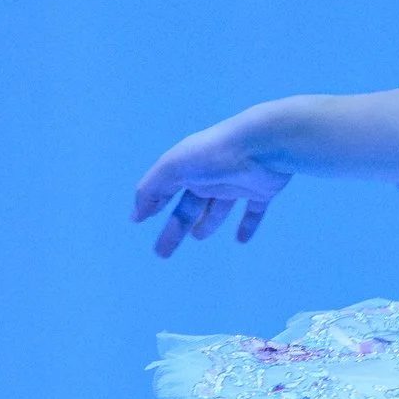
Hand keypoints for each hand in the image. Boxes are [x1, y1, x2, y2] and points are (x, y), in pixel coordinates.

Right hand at [133, 110, 298, 258]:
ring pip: (219, 208)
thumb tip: (136, 215)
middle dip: (175, 227)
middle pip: (189, 206)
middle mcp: (210, 174)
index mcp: (187, 165)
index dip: (153, 202)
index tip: (140, 220)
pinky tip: (241, 240)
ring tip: (198, 237)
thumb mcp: (173, 168)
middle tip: (162, 252)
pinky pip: (253, 211)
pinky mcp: (261, 190)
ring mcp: (236, 182)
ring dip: (208, 223)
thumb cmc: (213, 155)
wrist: (262, 146)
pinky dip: (247, 224)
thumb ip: (152, 189)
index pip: (165, 188)